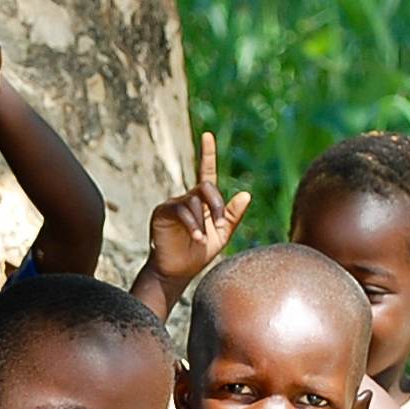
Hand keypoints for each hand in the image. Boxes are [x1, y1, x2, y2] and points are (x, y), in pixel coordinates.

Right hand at [144, 132, 251, 287]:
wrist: (177, 272)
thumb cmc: (198, 254)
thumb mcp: (222, 235)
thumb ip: (233, 215)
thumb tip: (247, 193)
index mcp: (203, 202)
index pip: (206, 173)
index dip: (207, 154)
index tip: (207, 136)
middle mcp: (187, 198)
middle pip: (206, 187)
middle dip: (217, 204)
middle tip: (221, 224)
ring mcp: (174, 204)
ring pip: (194, 200)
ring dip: (203, 220)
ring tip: (203, 238)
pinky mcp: (162, 212)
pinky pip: (181, 210)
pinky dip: (192, 224)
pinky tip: (196, 237)